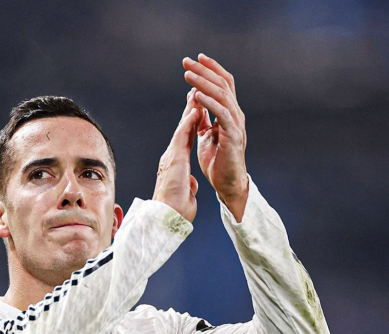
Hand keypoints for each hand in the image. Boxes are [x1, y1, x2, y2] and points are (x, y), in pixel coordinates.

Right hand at [152, 90, 199, 222]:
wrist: (167, 217)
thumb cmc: (176, 210)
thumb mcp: (186, 193)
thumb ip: (189, 185)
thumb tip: (192, 183)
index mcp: (176, 165)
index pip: (185, 140)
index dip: (192, 125)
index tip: (198, 112)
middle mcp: (171, 157)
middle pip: (182, 129)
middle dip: (190, 111)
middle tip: (195, 93)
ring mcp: (171, 157)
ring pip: (182, 128)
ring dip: (189, 110)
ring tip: (196, 93)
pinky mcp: (173, 159)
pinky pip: (182, 136)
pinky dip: (189, 122)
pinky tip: (195, 109)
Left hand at [183, 53, 248, 220]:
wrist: (227, 185)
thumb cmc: (217, 163)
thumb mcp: (206, 136)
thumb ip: (203, 119)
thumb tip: (194, 100)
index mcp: (229, 114)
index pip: (222, 84)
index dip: (210, 70)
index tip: (195, 59)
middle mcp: (235, 115)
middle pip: (221, 85)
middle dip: (204, 71)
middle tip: (187, 61)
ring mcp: (236, 125)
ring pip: (221, 96)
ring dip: (204, 83)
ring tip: (188, 75)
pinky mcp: (233, 136)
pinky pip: (222, 114)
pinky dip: (210, 103)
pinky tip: (198, 96)